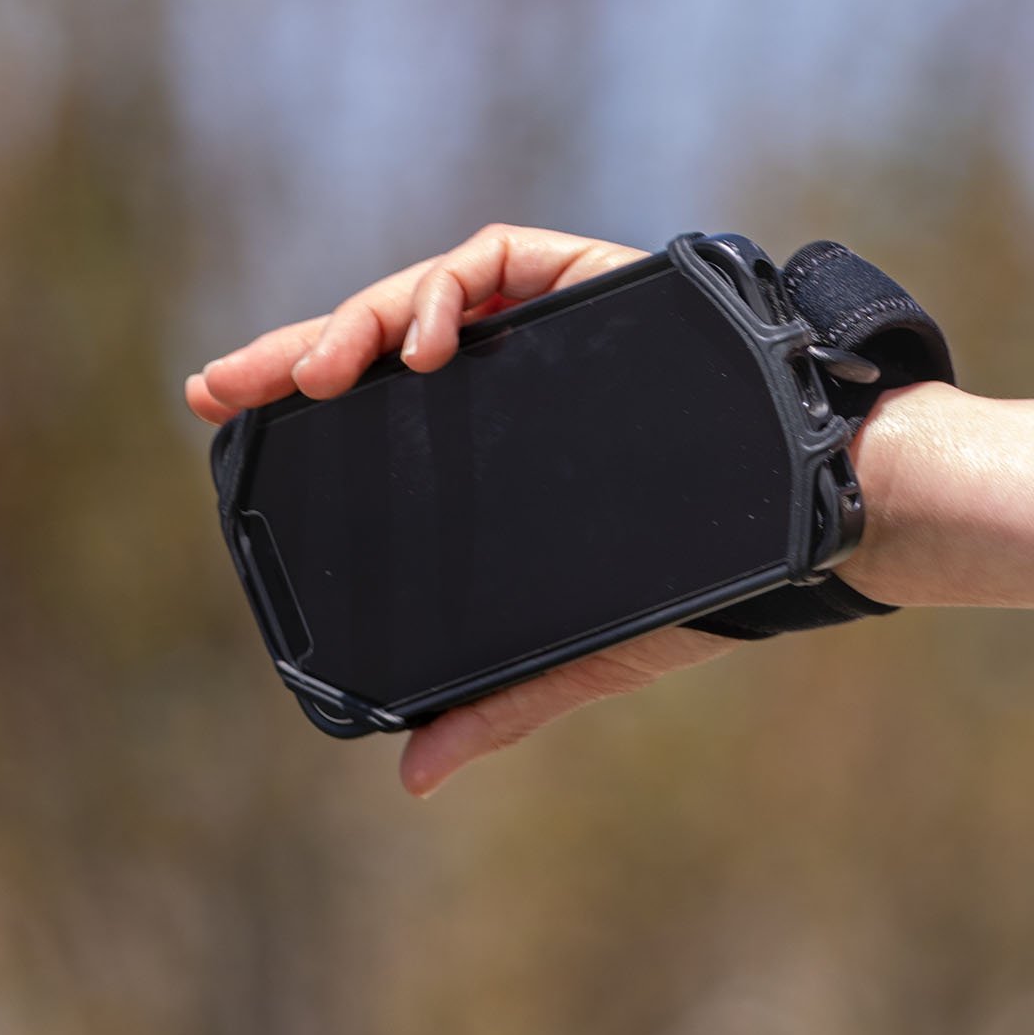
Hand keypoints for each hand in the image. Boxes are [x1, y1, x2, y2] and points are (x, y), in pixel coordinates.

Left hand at [184, 222, 733, 795]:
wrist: (817, 507)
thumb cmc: (715, 577)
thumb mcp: (587, 647)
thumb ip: (504, 699)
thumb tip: (414, 775)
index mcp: (496, 448)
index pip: (374, 411)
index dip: (291, 399)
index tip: (217, 407)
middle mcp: (514, 374)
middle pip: (380, 342)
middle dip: (292, 352)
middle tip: (225, 384)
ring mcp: (550, 324)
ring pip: (425, 292)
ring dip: (360, 321)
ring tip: (321, 371)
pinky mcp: (589, 279)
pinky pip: (493, 260)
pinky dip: (447, 290)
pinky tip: (430, 343)